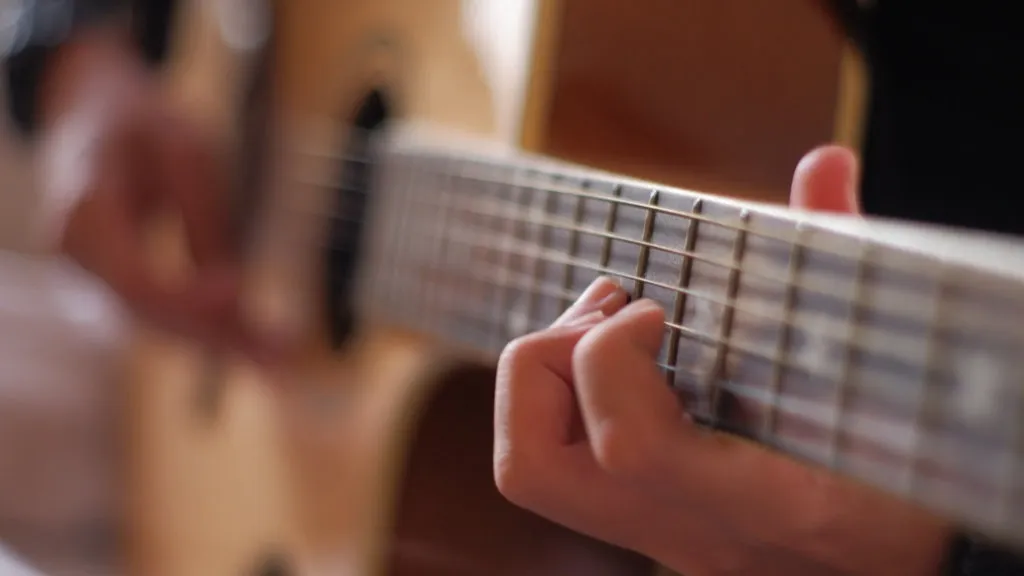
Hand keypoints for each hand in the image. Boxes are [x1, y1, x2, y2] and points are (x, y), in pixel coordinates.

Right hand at [35, 30, 275, 360]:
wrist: (96, 116)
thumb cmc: (147, 127)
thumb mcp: (187, 152)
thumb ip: (206, 219)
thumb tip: (234, 292)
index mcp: (86, 208)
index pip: (132, 278)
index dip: (185, 298)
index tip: (239, 299)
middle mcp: (79, 255)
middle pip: (151, 314)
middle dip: (219, 336)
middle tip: (284, 353)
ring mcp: (92, 277)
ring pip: (161, 325)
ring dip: (224, 345)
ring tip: (284, 357)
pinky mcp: (118, 288)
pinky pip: (166, 318)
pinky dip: (214, 333)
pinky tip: (263, 349)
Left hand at [493, 146, 953, 574]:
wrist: (895, 571)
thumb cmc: (907, 480)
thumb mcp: (888, 382)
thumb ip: (842, 267)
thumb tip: (824, 163)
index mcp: (757, 501)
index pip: (630, 445)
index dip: (613, 356)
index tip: (657, 308)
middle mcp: (684, 529)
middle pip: (531, 466)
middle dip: (543, 360)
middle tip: (608, 309)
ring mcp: (653, 534)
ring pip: (528, 468)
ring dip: (543, 375)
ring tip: (607, 322)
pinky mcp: (643, 523)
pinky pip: (560, 460)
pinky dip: (565, 392)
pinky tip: (623, 354)